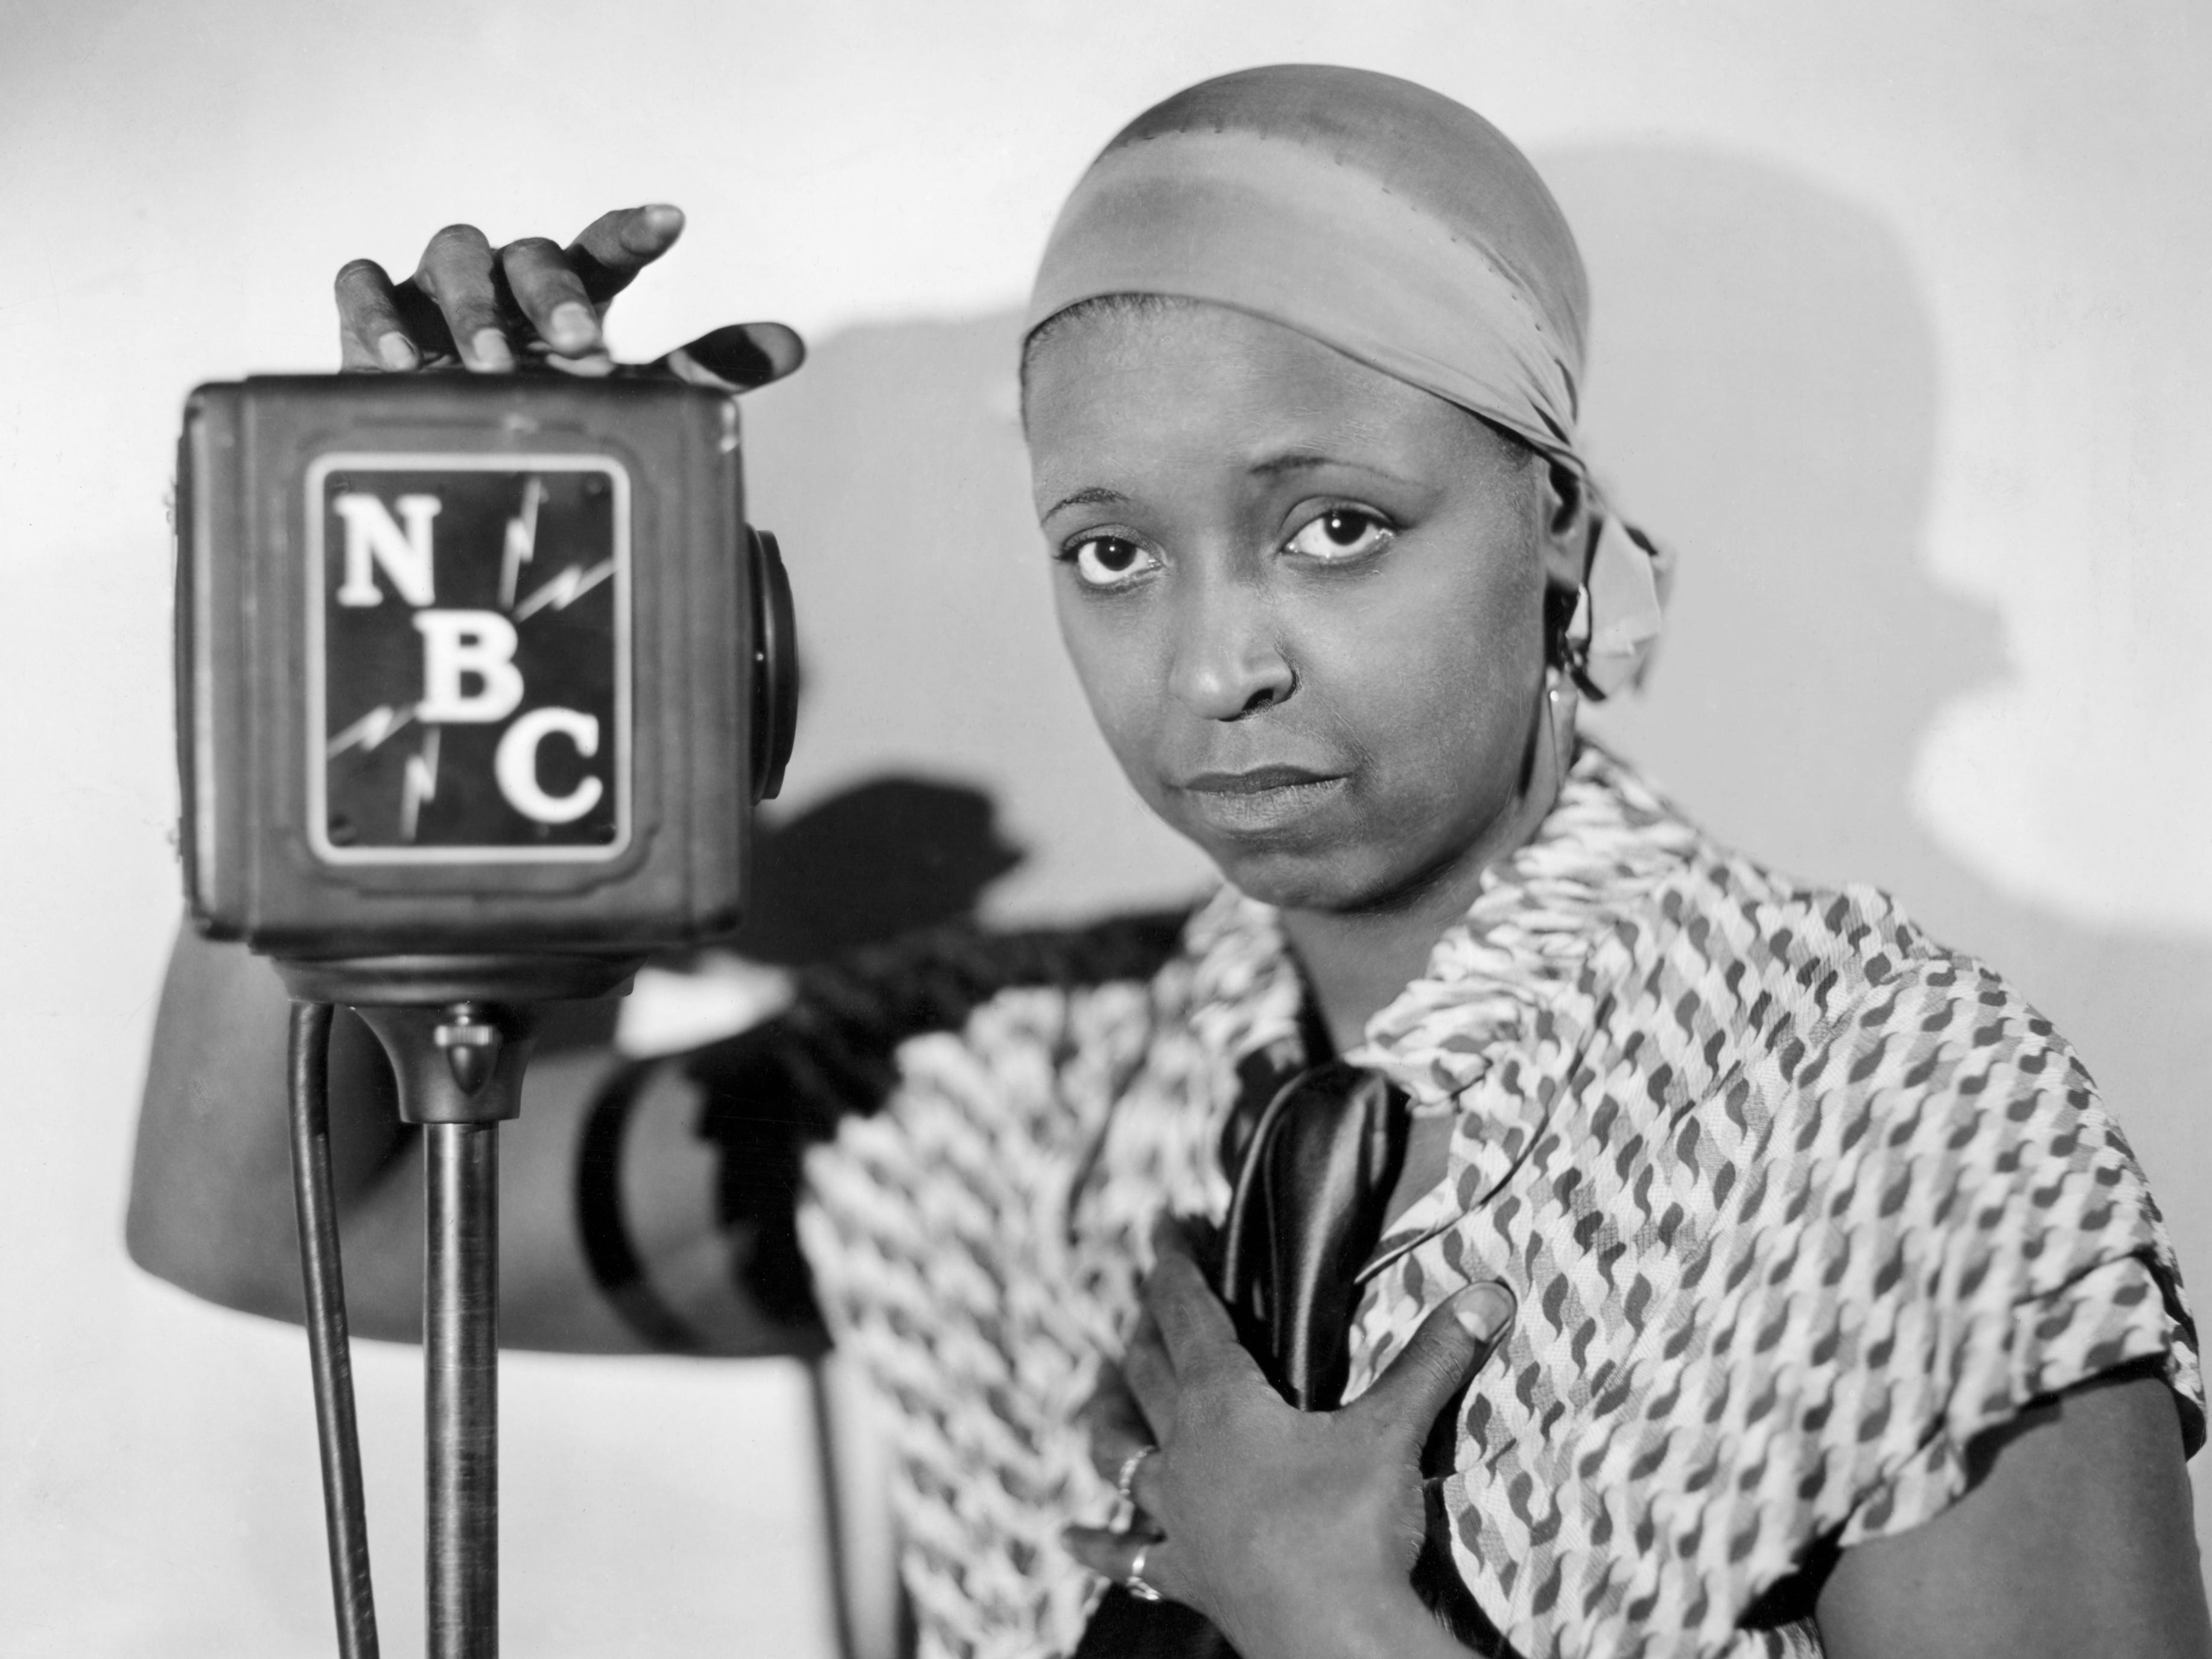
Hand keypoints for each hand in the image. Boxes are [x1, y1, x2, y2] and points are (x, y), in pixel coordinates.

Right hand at [332, 204, 803, 390]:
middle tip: (581, 344)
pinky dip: (377, 318)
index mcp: (570, 292)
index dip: (634, 231)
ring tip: (492, 364)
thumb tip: (790, 344)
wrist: (454, 452)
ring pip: (452, 257)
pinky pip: (362, 288)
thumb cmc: (550, 406)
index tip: (672, 222)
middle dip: (554, 295)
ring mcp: (435, 293)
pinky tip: (403, 363)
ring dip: (472, 308)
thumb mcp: (633, 395)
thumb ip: (705, 369)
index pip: (603, 248)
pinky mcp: (372, 320)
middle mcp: (506, 280)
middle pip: (529, 255)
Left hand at [1064, 1217, 1515, 1658]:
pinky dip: (1097, 1546)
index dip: (1172, 1265)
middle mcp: (1185, 1453)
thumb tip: (1491, 1293)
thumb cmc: (1353, 1527)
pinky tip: (1065, 1538)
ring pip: (1119, 1454)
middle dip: (1147, 1324)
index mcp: (1223, 1404)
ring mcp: (1178, 1517)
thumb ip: (1434, 1358)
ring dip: (1107, 1421)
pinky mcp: (1186, 1574)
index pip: (1187, 1313)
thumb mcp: (1394, 1431)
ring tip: (1092, 1399)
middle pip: (1147, 1372)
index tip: (1160, 1223)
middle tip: (1148, 1290)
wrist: (1333, 1637)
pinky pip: (1127, 1558)